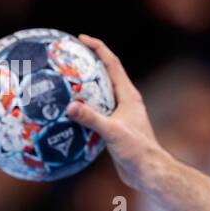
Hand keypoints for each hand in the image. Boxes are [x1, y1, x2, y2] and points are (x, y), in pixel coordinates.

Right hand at [64, 34, 164, 190]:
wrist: (147, 172)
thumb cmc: (136, 150)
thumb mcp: (112, 132)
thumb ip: (91, 118)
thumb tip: (69, 107)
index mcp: (128, 95)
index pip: (112, 64)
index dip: (98, 48)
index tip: (81, 38)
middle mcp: (125, 101)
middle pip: (105, 75)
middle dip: (88, 63)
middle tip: (68, 56)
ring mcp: (120, 115)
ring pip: (99, 95)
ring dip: (84, 87)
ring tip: (62, 82)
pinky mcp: (114, 129)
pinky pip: (95, 113)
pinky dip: (82, 109)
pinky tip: (66, 114)